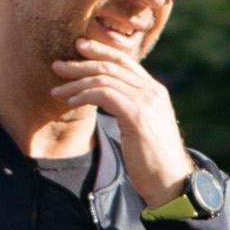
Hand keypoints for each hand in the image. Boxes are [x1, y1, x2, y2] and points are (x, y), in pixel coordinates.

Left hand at [60, 44, 190, 204]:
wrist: (171, 181)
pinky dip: (84, 96)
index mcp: (155, 91)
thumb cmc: (154, 160)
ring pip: (104, 80)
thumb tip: (107, 99)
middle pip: (111, 66)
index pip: (124, 61)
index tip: (79, 47)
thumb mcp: (143, 126)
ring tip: (57, 92)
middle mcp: (152, 91)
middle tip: (57, 65)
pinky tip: (71, 103)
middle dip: (81, 64)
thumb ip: (130, 108)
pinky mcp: (137, 115)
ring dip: (76, 84)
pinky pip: (103, 95)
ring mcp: (146, 102)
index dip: (100, 51)